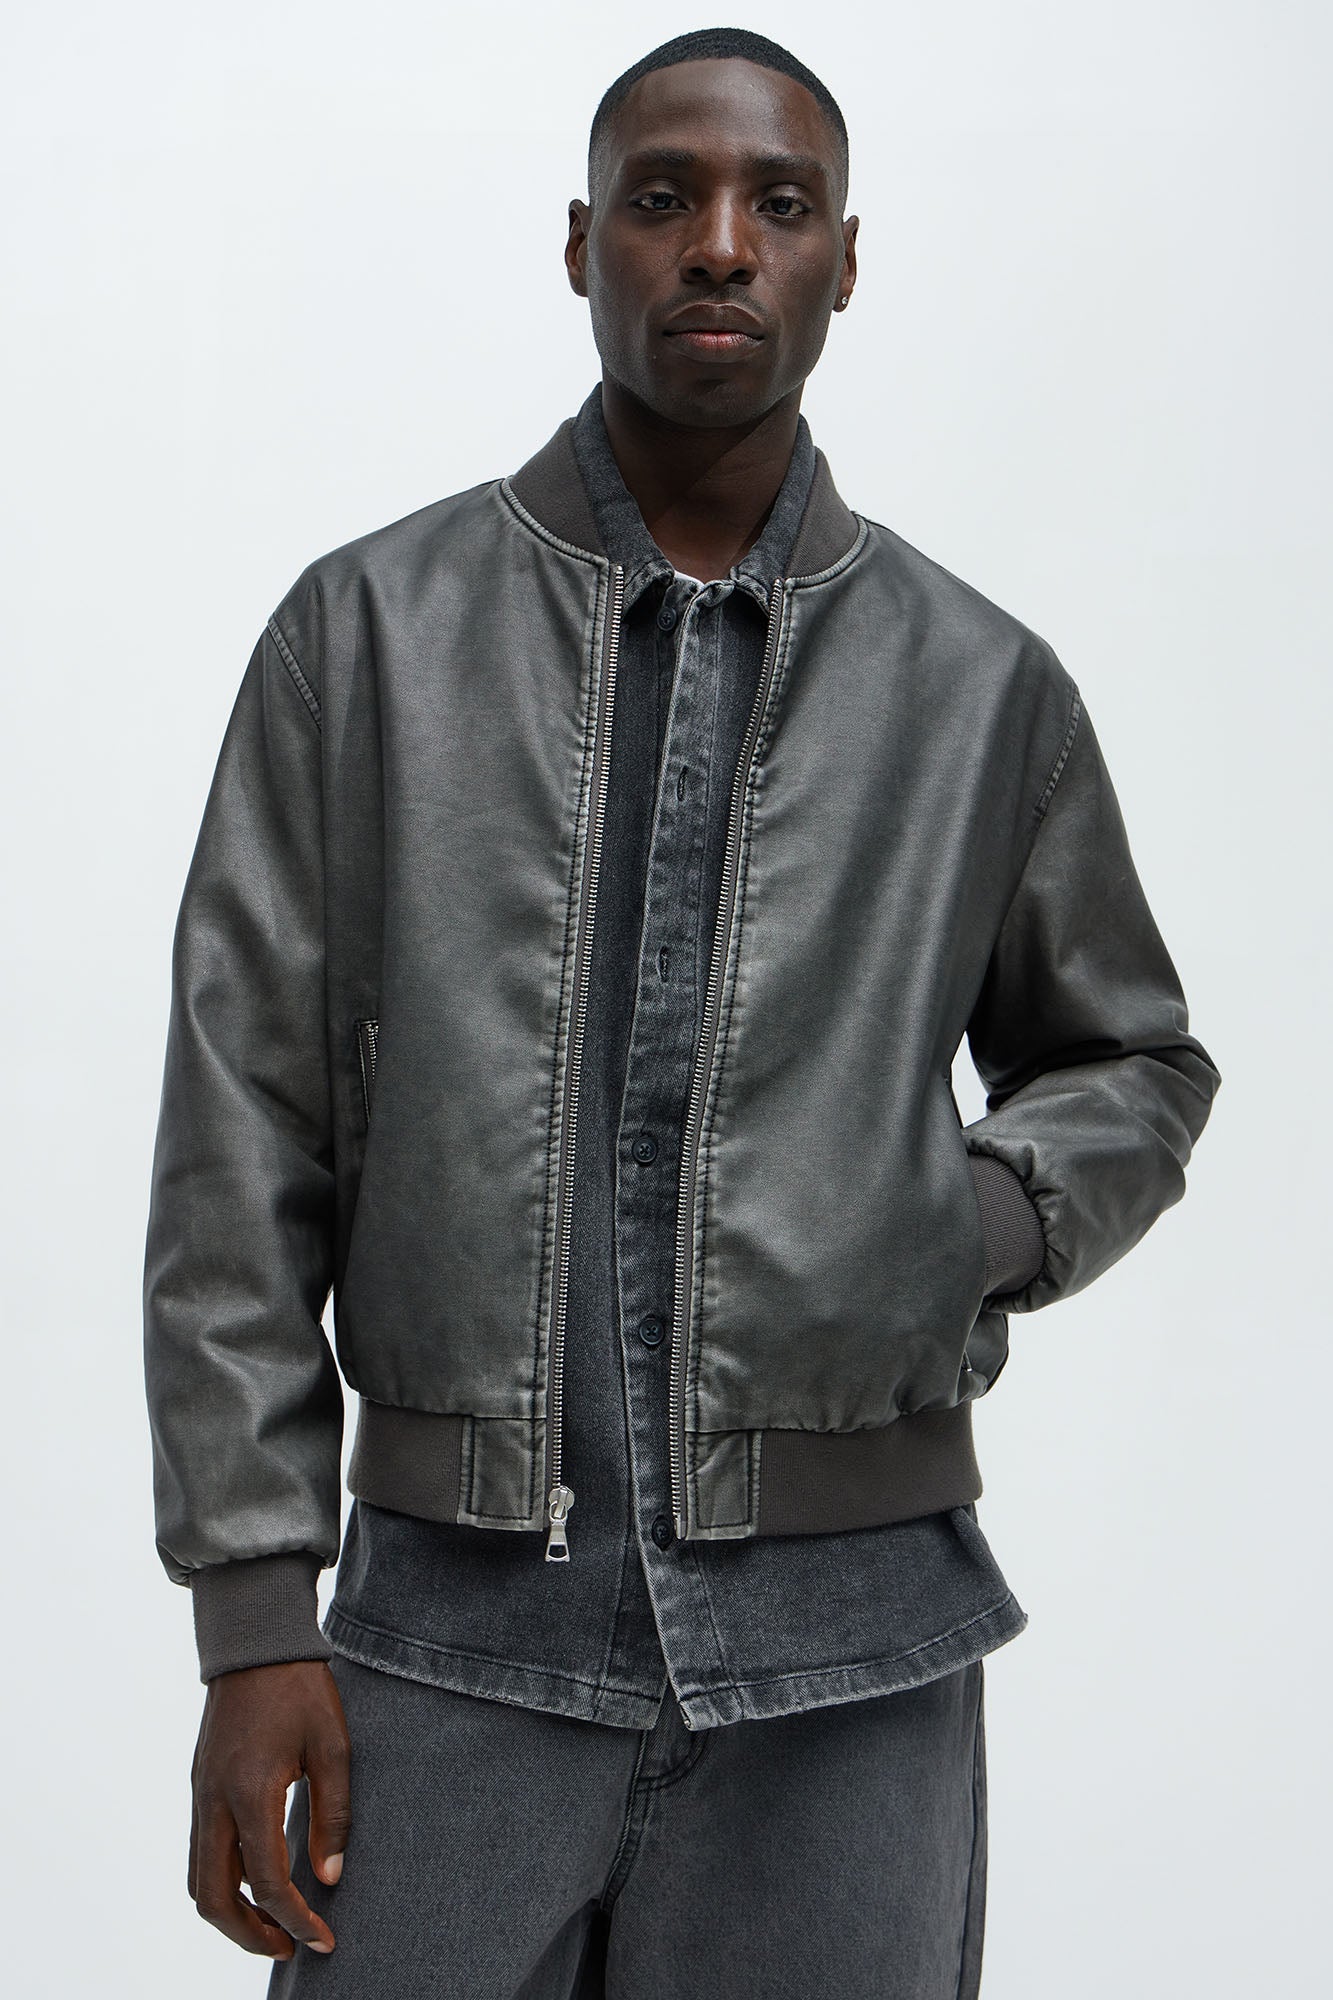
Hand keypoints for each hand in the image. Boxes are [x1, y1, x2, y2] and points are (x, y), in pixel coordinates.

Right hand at [188, 1660, 350, 1959]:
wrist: (256, 1641)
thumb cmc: (301, 1688)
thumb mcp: (333, 1747)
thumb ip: (332, 1815)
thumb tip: (329, 1878)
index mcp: (250, 1792)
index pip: (266, 1882)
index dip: (296, 1920)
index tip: (323, 1939)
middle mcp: (214, 1800)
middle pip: (213, 1898)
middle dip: (250, 1934)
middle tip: (289, 1947)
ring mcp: (200, 1794)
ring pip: (199, 1879)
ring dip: (232, 1913)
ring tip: (274, 1924)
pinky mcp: (200, 1785)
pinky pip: (200, 1851)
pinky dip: (223, 1881)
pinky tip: (256, 1880)